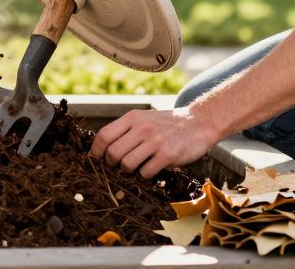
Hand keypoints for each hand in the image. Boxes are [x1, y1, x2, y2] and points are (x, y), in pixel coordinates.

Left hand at [89, 107, 219, 178]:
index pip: (104, 136)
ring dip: (128, 171)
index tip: (96, 160)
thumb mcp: (144, 118)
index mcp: (133, 118)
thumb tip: (101, 149)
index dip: (96, 151)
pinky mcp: (167, 155)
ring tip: (135, 168)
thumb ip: (125, 130)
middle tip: (118, 167)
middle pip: (113, 153)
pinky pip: (145, 173)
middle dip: (112, 165)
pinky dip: (144, 175)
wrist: (198, 123)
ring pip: (127, 165)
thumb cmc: (167, 124)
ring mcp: (155, 141)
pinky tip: (151, 169)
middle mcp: (142, 127)